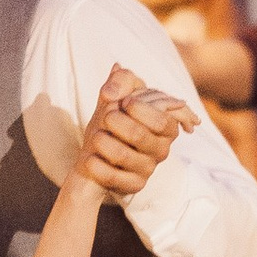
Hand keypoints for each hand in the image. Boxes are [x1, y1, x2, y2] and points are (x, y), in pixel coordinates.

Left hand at [70, 62, 191, 200]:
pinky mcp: (134, 185)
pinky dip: (97, 166)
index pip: (163, 120)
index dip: (140, 110)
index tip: (124, 104)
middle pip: (140, 135)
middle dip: (115, 122)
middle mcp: (162, 148)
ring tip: (96, 137)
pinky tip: (90, 159)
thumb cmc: (111, 121)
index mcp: (166, 125)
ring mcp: (148, 168)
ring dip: (102, 142)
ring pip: (123, 155)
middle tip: (105, 118)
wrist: (94, 153)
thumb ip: (121, 80)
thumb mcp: (115, 95)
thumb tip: (117, 71)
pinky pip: (114, 177)